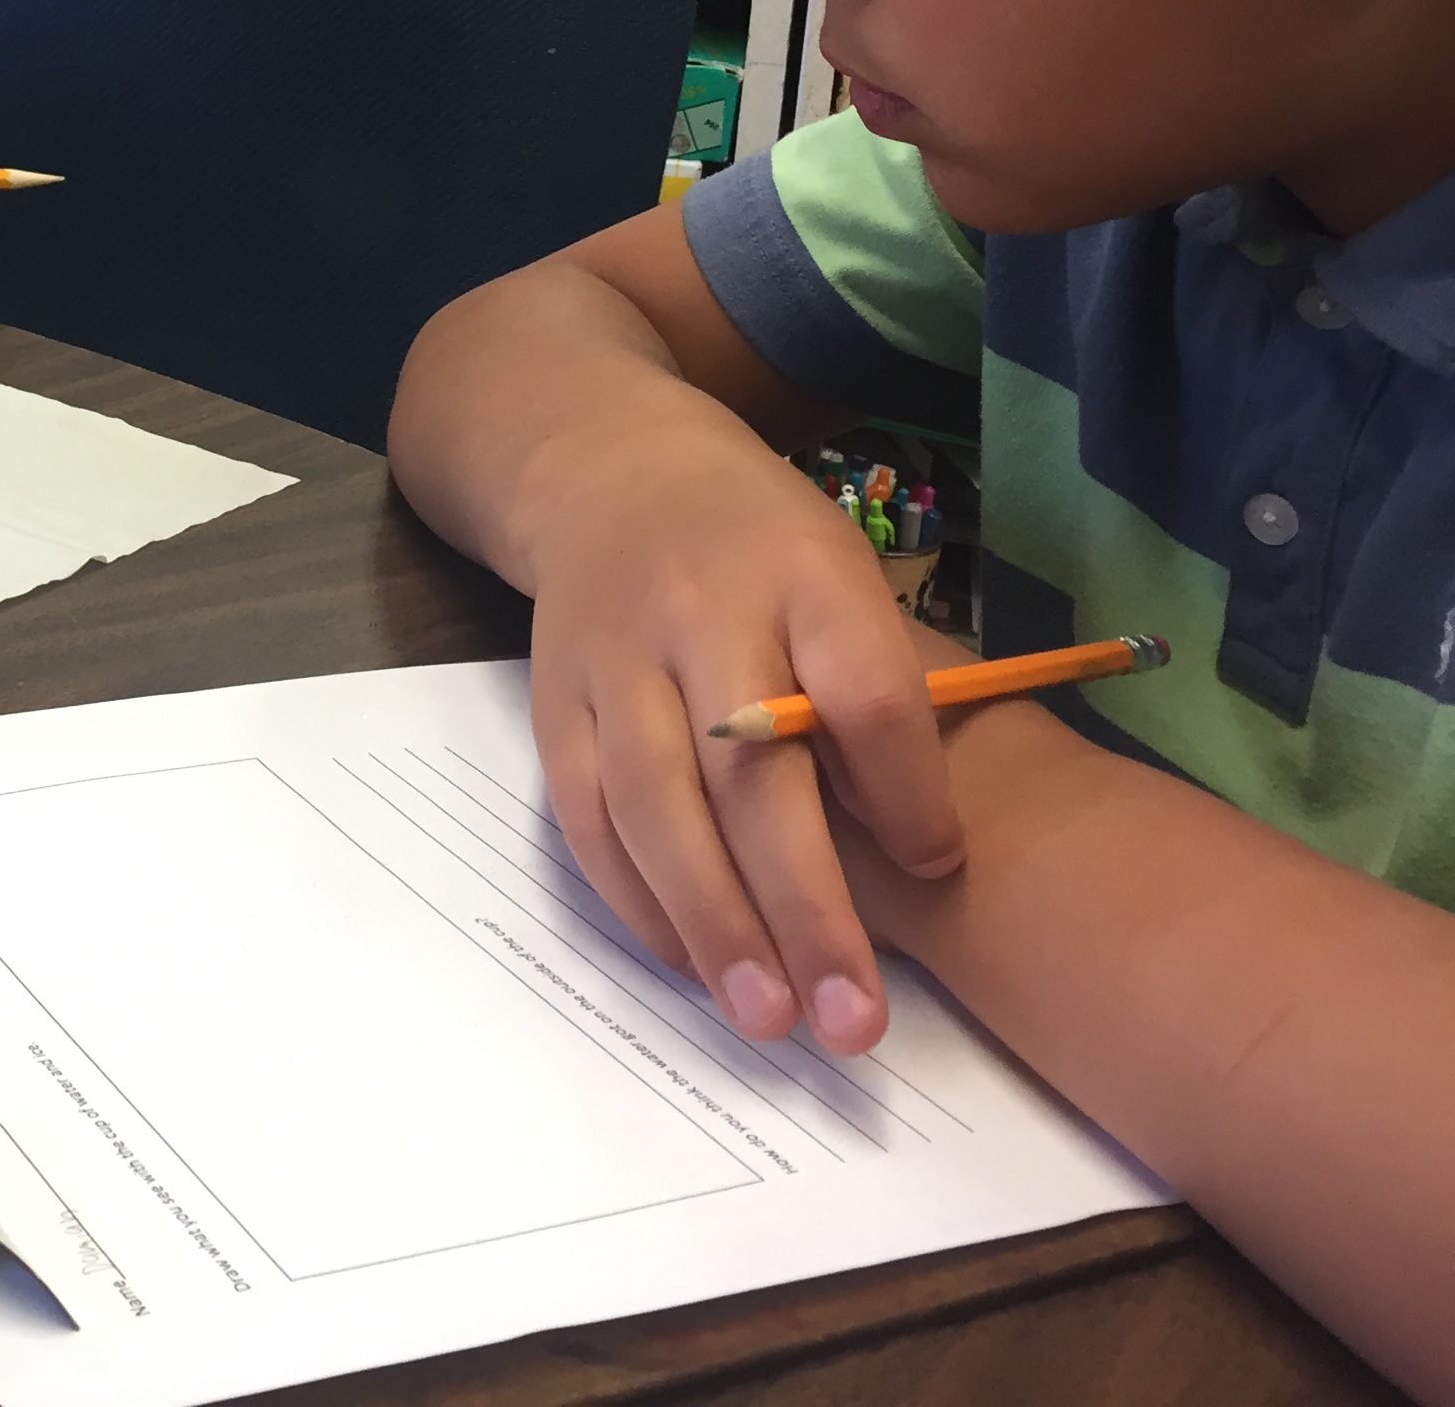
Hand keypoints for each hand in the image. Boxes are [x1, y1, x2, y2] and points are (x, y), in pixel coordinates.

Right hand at [523, 423, 964, 1053]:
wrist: (607, 468)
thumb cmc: (761, 546)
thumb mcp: (844, 573)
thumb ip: (879, 689)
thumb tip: (916, 850)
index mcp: (802, 569)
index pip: (865, 694)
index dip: (907, 794)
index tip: (939, 869)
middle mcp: (699, 609)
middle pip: (752, 772)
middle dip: (807, 908)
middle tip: (854, 1023)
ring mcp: (612, 655)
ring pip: (655, 805)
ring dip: (713, 924)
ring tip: (768, 1018)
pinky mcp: (552, 698)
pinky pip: (586, 814)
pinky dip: (635, 897)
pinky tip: (688, 961)